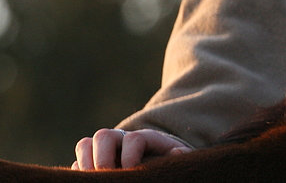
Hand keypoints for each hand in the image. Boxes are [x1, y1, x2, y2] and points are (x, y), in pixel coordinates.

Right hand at [71, 128, 191, 169]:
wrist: (158, 164)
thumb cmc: (168, 162)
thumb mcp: (177, 158)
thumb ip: (180, 155)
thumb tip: (176, 152)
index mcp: (145, 138)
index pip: (133, 138)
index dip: (130, 156)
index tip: (131, 172)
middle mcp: (122, 139)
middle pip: (103, 135)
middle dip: (102, 158)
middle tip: (107, 177)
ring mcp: (105, 148)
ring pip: (86, 144)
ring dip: (86, 164)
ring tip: (95, 181)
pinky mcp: (93, 161)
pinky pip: (77, 161)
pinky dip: (79, 172)